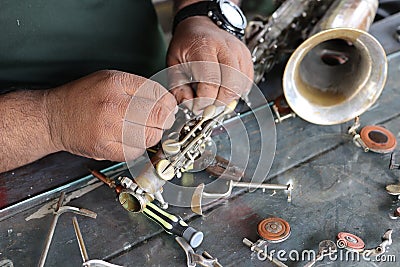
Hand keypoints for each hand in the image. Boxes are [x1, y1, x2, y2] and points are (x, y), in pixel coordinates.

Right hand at [45, 70, 176, 161]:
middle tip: (161, 121)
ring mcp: (107, 128)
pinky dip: (138, 148)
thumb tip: (165, 102)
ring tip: (143, 130)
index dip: (169, 103)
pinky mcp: (103, 148)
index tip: (168, 108)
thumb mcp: (109, 79)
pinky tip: (131, 141)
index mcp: (115, 83)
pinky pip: (135, 152)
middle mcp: (112, 104)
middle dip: (165, 120)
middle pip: (158, 116)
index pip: (158, 94)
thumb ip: (137, 87)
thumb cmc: (82, 97)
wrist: (53, 117)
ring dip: (152, 135)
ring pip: (149, 137)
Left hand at [167, 16, 252, 112]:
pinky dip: (236, 92)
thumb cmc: (187, 44)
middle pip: (230, 85)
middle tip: (207, 108)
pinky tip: (223, 90)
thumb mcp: (173, 64)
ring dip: (227, 99)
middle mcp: (226, 48)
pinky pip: (246, 83)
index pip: (211, 81)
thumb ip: (178, 87)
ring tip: (213, 98)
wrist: (202, 26)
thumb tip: (190, 106)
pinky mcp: (247, 58)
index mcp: (204, 46)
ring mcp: (240, 52)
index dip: (205, 101)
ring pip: (240, 86)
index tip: (197, 108)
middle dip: (219, 103)